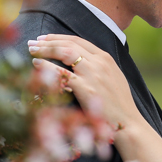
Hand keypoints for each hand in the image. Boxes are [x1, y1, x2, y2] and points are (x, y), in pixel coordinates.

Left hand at [28, 34, 142, 131]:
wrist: (128, 123)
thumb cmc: (119, 105)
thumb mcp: (112, 79)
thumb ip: (98, 68)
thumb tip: (78, 64)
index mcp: (106, 58)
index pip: (78, 40)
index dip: (59, 37)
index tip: (46, 38)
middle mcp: (99, 62)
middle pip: (69, 44)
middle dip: (48, 41)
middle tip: (33, 42)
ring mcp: (92, 74)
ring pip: (64, 52)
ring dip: (45, 49)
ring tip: (32, 50)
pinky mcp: (86, 88)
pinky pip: (61, 73)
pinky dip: (46, 66)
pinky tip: (36, 64)